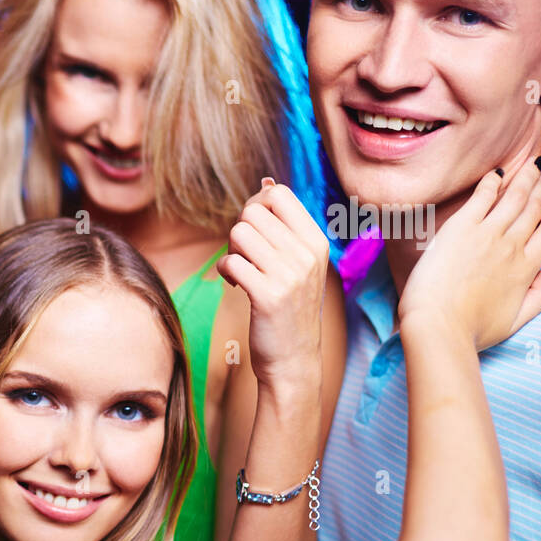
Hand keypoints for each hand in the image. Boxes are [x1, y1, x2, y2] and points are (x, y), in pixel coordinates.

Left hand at [218, 178, 329, 388]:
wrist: (293, 359)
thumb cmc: (289, 307)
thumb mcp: (298, 262)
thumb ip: (283, 225)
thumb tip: (266, 181)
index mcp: (316, 241)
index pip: (279, 194)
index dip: (255, 205)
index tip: (253, 229)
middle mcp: (306, 254)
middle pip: (252, 212)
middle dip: (239, 231)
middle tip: (245, 255)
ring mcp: (289, 275)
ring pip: (238, 233)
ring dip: (230, 250)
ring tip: (241, 270)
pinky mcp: (267, 296)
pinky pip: (229, 262)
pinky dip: (224, 271)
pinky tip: (235, 285)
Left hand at [398, 159, 540, 348]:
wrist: (437, 325)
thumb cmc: (471, 330)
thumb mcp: (517, 320)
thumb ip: (540, 295)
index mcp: (527, 268)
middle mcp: (512, 246)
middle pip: (535, 207)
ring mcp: (486, 235)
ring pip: (515, 197)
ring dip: (525, 178)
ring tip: (530, 166)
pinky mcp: (460, 229)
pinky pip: (482, 196)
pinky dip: (493, 182)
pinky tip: (497, 173)